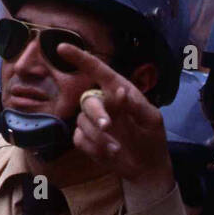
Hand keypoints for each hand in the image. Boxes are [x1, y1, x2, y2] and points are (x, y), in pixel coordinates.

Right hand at [57, 45, 175, 205]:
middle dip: (96, 113)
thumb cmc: (152, 138)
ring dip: (100, 137)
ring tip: (118, 148)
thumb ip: (136, 105)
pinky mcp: (86, 140)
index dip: (80, 58)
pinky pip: (80, 139)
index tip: (61, 47)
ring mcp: (92, 122)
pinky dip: (95, 148)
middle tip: (108, 126)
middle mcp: (103, 103)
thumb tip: (120, 92)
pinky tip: (110, 154)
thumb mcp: (151, 120)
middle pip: (87, 100)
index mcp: (119, 91)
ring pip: (83, 122)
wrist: (147, 167)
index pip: (98, 70)